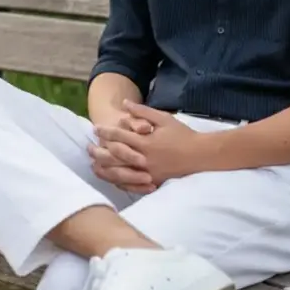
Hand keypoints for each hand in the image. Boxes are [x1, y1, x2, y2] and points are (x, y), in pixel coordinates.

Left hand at [92, 101, 208, 186]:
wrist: (200, 155)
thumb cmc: (182, 135)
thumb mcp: (163, 118)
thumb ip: (142, 112)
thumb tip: (125, 104)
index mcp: (146, 142)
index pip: (119, 137)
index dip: (105, 132)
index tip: (95, 129)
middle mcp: (144, 159)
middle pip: (115, 157)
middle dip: (99, 151)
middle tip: (88, 147)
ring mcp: (148, 173)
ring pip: (120, 174)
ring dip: (104, 169)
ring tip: (93, 165)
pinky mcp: (153, 183)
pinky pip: (131, 185)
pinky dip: (118, 182)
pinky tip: (111, 179)